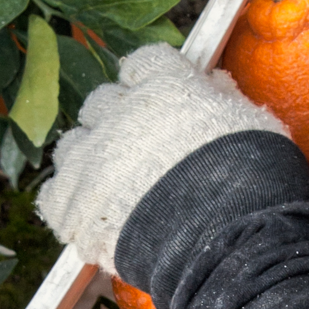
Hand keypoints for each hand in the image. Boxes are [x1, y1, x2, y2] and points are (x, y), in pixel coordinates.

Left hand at [36, 42, 286, 271]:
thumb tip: (213, 83)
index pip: (143, 63)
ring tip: (112, 189)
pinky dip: (69, 206)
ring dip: (89, 160)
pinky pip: (54, 197)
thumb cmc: (253, 184)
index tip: (159, 100)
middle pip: (102, 102)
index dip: (150, 82)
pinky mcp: (72, 205)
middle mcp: (121, 114)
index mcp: (165, 87)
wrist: (227, 244)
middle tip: (138, 151)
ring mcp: (92, 160)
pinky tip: (91, 220)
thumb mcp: (255, 127)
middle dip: (117, 121)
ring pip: (71, 145)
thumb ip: (226, 100)